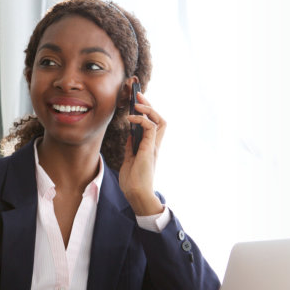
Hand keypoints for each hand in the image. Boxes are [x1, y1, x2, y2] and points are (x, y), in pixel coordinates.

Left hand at [118, 91, 165, 215]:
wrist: (136, 194)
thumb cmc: (133, 181)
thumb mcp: (129, 160)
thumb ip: (132, 148)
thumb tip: (130, 137)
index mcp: (150, 147)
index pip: (154, 125)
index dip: (147, 113)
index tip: (136, 103)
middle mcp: (154, 145)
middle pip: (160, 120)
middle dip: (149, 105)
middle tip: (138, 95)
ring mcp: (153, 146)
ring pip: (159, 121)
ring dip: (148, 109)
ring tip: (137, 103)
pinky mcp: (149, 149)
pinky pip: (149, 128)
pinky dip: (141, 120)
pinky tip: (131, 118)